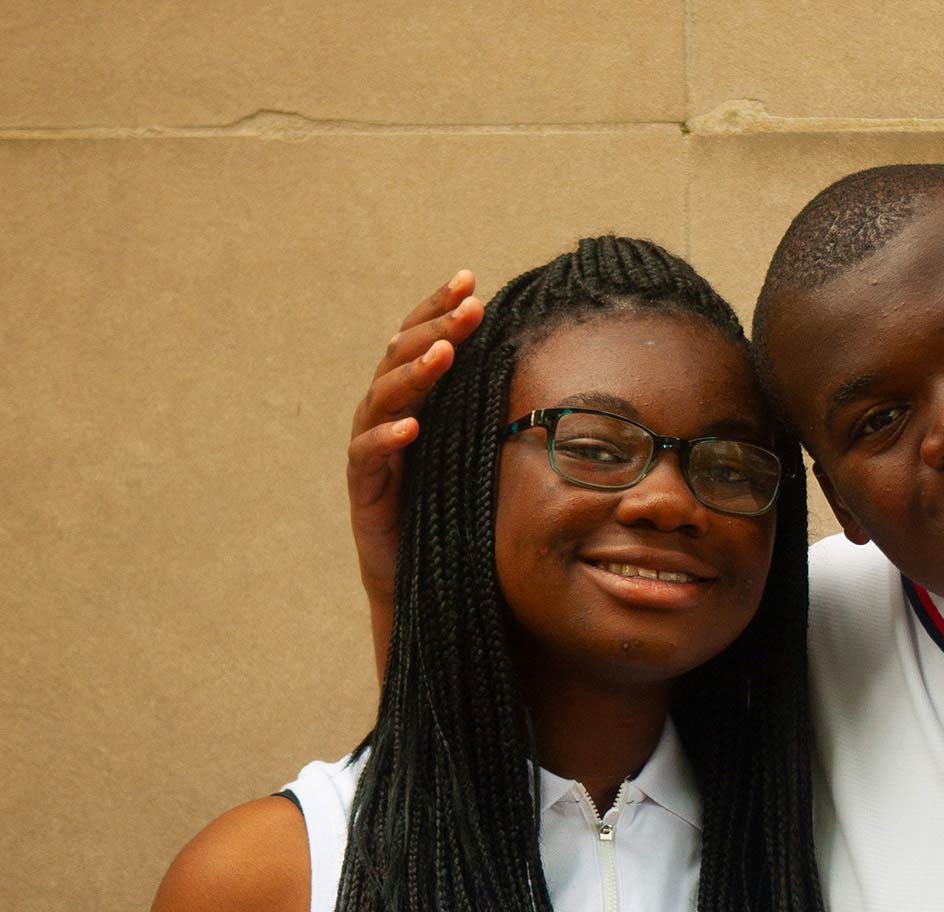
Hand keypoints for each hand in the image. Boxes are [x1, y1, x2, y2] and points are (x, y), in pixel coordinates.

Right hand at [346, 270, 484, 603]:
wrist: (418, 571)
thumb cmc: (451, 505)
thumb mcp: (477, 449)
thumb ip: (490, 408)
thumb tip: (549, 371)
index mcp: (413, 396)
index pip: (421, 339)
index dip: (440, 308)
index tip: (470, 278)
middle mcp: (386, 412)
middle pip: (402, 356)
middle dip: (436, 328)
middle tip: (470, 306)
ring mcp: (371, 447)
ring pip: (384, 398)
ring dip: (414, 373)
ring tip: (443, 354)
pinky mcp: (364, 487)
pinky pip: (369, 456)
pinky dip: (387, 440)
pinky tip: (410, 429)